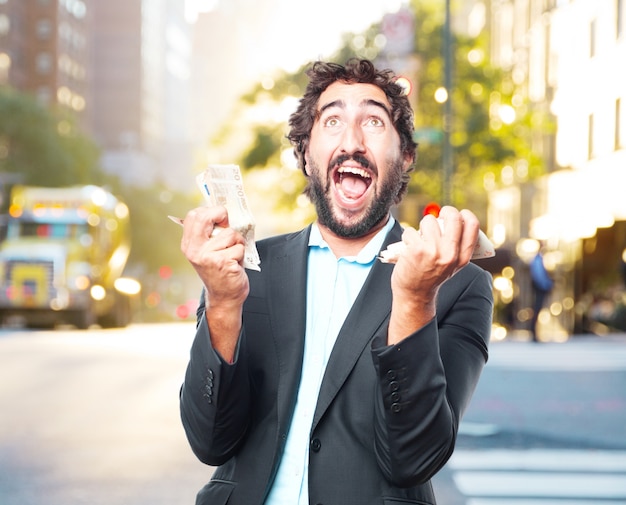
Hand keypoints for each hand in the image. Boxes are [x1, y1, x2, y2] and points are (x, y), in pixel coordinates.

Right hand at [180, 206, 249, 360]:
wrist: (224, 297)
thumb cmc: (220, 270)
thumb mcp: (208, 251)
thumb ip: (210, 233)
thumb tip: (225, 211)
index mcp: (189, 244)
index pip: (195, 215)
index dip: (211, 211)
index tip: (221, 216)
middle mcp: (194, 250)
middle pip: (207, 217)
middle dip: (223, 215)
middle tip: (229, 224)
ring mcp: (208, 256)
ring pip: (231, 234)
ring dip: (237, 243)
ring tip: (232, 255)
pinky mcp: (222, 263)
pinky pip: (239, 247)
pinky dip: (242, 254)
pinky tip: (235, 264)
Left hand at [388, 206, 479, 343]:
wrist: (414, 295)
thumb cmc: (431, 276)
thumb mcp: (452, 265)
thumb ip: (456, 246)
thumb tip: (454, 220)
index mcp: (462, 257)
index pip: (472, 226)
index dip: (465, 215)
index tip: (459, 214)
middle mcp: (450, 254)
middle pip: (453, 217)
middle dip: (445, 211)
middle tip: (439, 216)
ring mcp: (433, 251)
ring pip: (428, 220)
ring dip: (422, 226)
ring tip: (420, 239)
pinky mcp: (416, 250)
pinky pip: (411, 231)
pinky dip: (408, 237)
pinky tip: (409, 248)